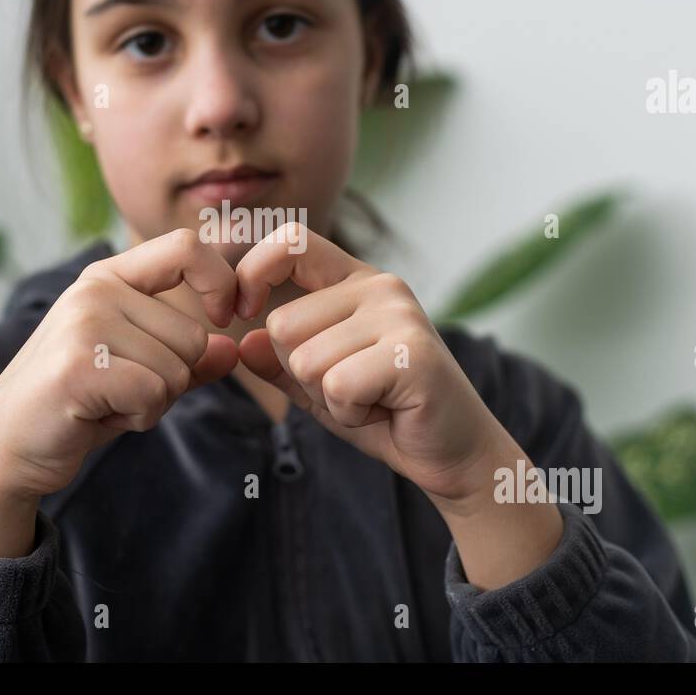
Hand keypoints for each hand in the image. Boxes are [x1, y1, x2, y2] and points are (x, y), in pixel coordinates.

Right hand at [0, 228, 240, 500]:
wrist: (7, 447)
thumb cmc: (76, 405)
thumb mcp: (137, 372)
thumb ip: (185, 358)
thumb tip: (231, 350)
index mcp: (109, 277)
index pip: (187, 247)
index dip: (221, 281)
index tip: (224, 318)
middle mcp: (95, 289)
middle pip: (194, 336)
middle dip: (173, 379)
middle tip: (120, 389)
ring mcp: (84, 323)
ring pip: (177, 371)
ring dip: (153, 403)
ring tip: (105, 401)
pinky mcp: (78, 365)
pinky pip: (153, 395)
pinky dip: (137, 419)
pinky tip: (97, 417)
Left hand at [235, 223, 508, 510]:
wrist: (454, 453)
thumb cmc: (386, 414)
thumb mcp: (318, 386)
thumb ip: (280, 361)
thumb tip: (245, 341)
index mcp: (355, 281)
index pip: (291, 241)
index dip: (252, 271)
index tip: (242, 311)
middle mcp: (380, 287)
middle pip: (282, 324)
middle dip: (300, 373)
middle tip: (351, 388)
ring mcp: (400, 316)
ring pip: (305, 360)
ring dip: (327, 398)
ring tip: (372, 399)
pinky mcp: (413, 354)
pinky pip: (337, 386)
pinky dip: (349, 413)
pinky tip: (385, 411)